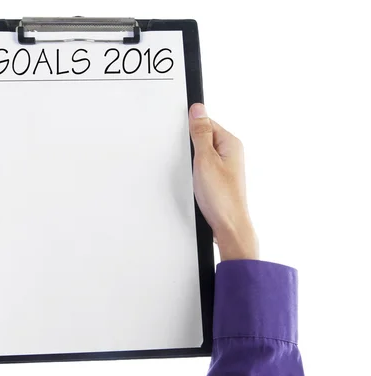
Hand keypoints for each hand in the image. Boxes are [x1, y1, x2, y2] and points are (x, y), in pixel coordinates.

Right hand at [189, 103, 258, 260]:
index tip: (183, 139)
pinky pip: (202, 167)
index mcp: (231, 143)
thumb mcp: (205, 160)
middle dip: (190, 147)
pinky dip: (195, 172)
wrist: (228, 226)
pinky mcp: (218, 179)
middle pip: (203, 138)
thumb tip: (198, 110)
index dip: (191, 129)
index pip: (206, 123)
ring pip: (201, 154)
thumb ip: (200, 133)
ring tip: (194, 175)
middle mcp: (230, 153)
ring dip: (192, 162)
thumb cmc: (221, 198)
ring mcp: (225, 167)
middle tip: (190, 161)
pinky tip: (194, 182)